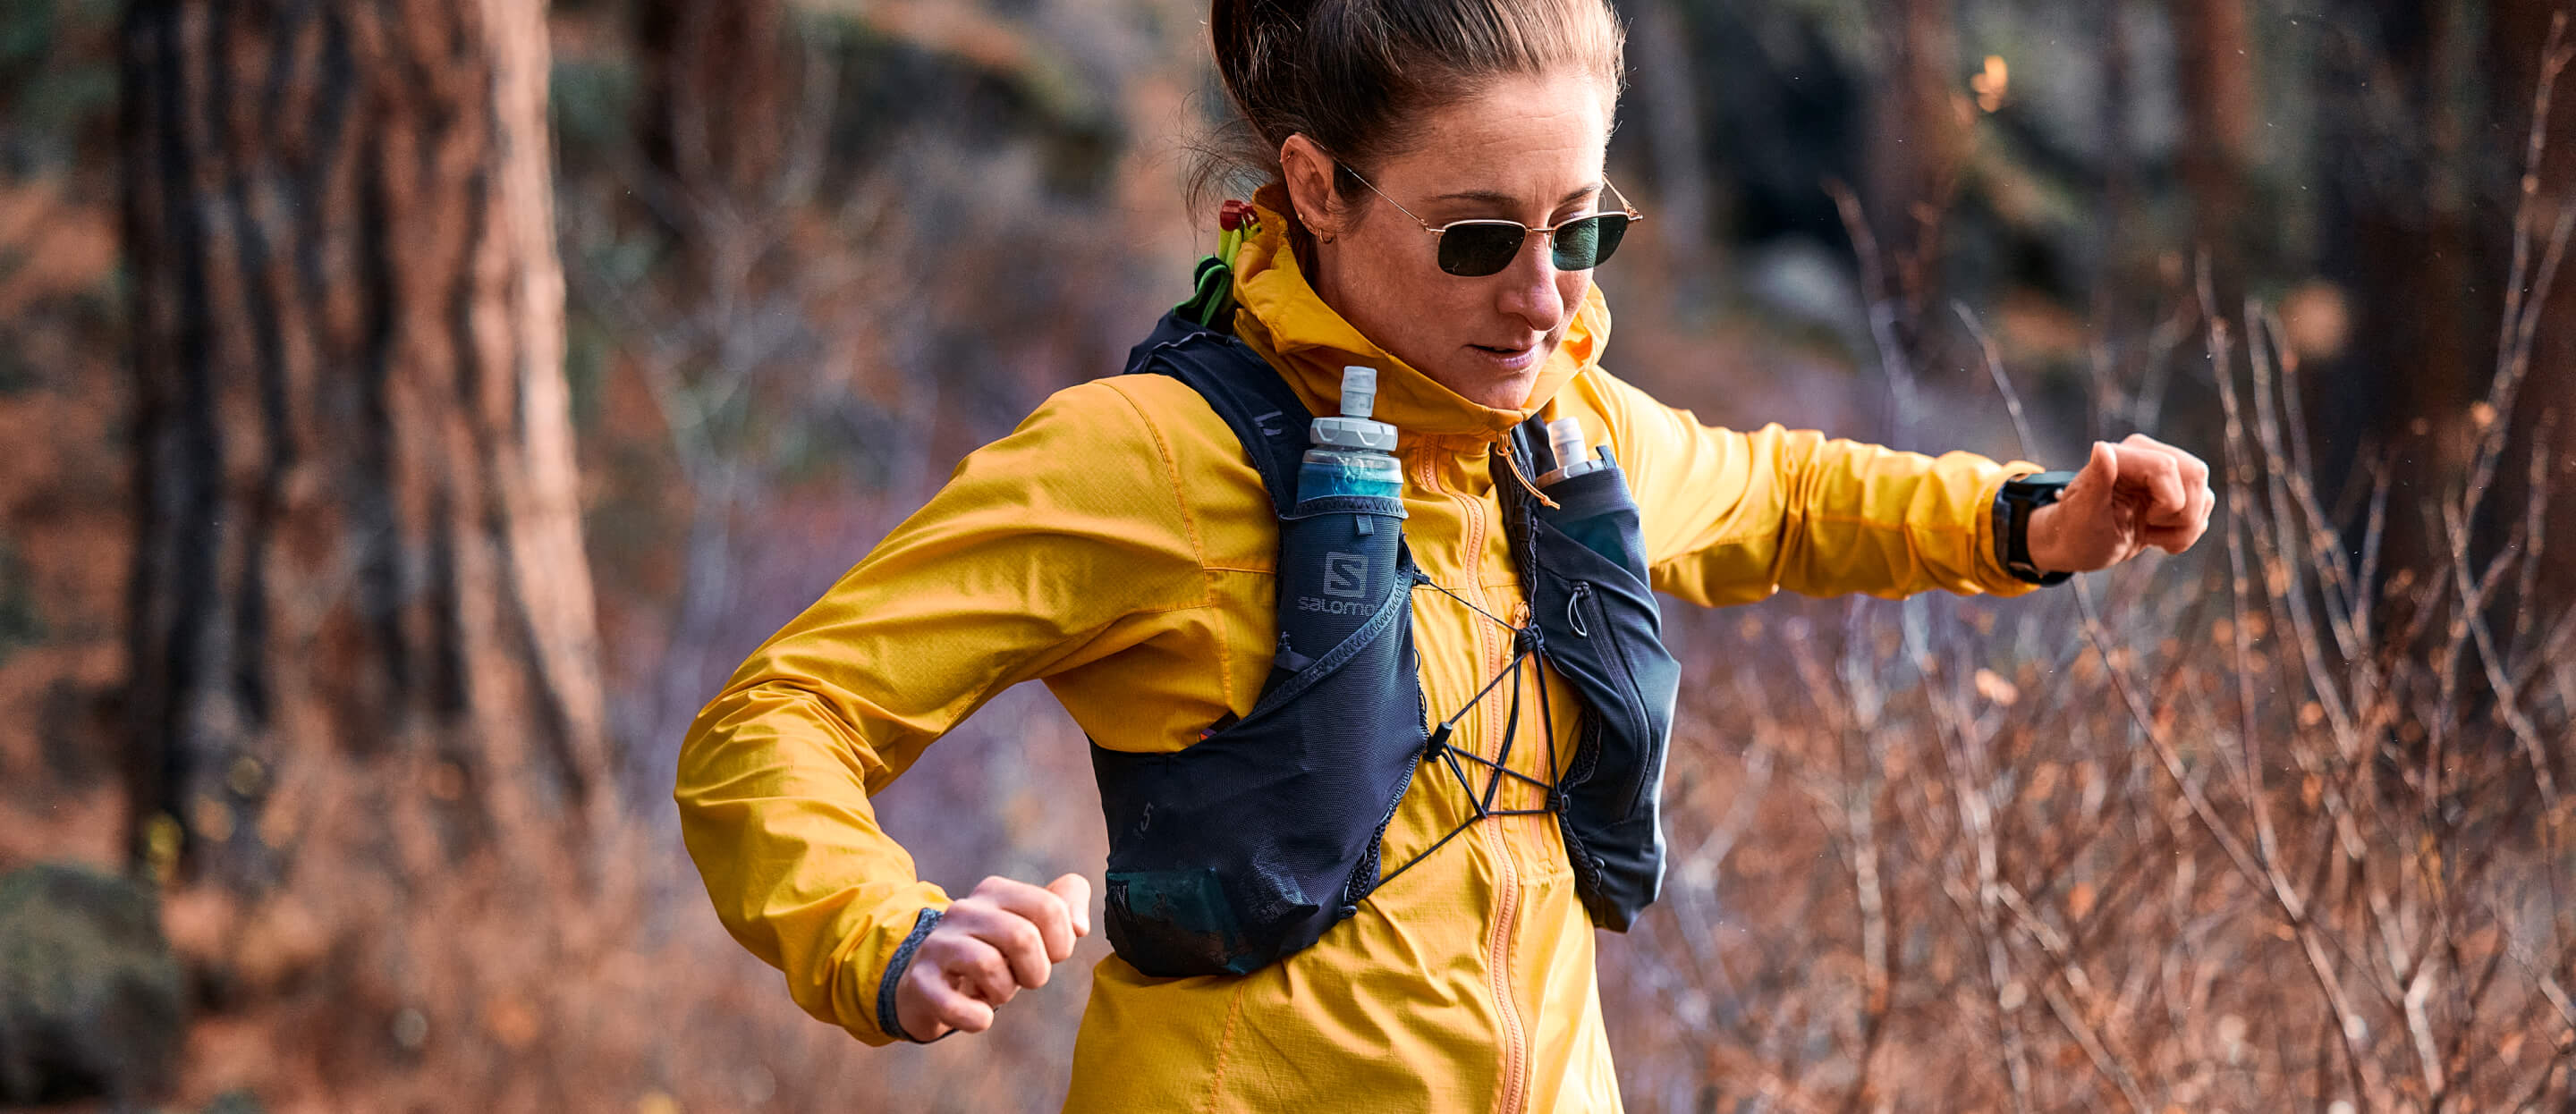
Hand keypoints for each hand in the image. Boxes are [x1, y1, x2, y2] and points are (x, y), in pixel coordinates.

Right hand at [893, 873, 1091, 1040]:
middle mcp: (964, 910)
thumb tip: (1079, 926)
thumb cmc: (992, 952)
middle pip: (1022, 937)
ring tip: (996, 992)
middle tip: (1025, 980)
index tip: (1049, 957)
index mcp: (994, 891)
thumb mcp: (1028, 922)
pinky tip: (980, 1017)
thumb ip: (1064, 904)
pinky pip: (955, 1005)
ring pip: (989, 965)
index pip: (1049, 908)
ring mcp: (939, 944)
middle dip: (1036, 971)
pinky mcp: (921, 981)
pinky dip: (977, 1018)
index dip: (1061, 943)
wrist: (930, 981)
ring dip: (1005, 991)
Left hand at [2024, 434, 2213, 573]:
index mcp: (2122, 454)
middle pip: (2196, 474)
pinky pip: (2205, 505)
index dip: (2167, 503)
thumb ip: (2097, 480)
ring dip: (2185, 527)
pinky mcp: (2178, 488)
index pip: (2166, 467)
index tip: (2145, 521)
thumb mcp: (2084, 513)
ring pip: (2204, 493)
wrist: (2082, 545)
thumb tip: (2102, 447)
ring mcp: (2166, 471)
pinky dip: (2187, 531)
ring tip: (2151, 534)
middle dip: (2182, 515)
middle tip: (2150, 531)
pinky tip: (2159, 535)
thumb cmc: (2077, 530)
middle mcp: (2148, 454)